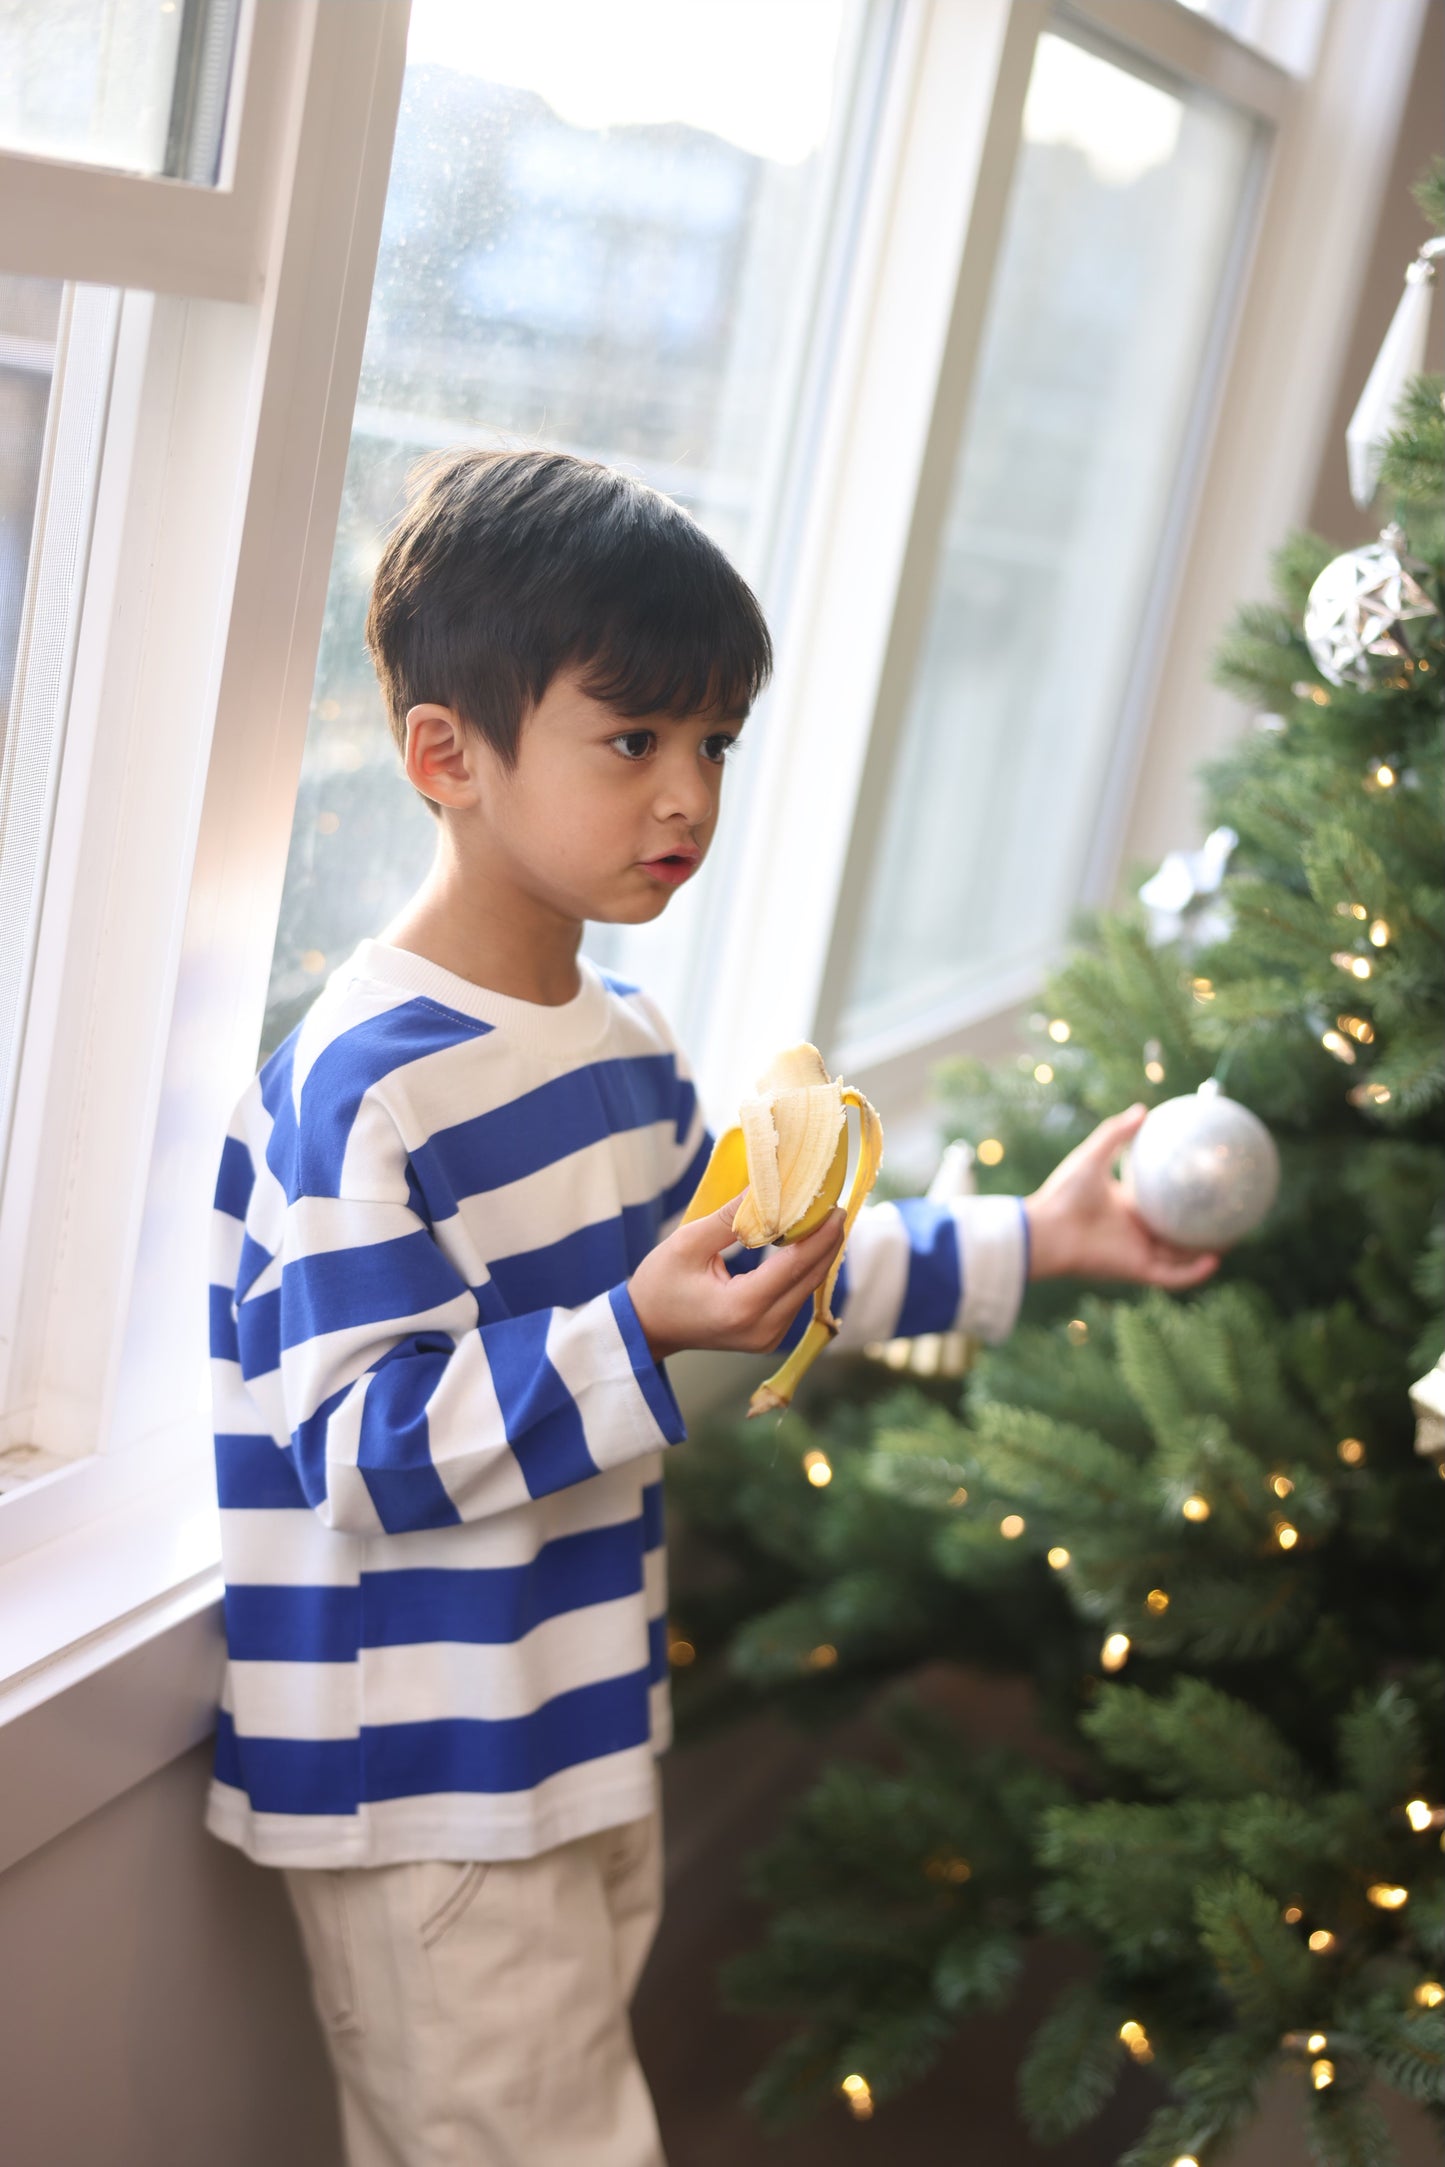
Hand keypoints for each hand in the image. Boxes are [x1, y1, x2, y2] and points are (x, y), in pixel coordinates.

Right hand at [628, 1193, 846, 1363]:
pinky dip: (804, 1269)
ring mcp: (769, 1337)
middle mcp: (763, 1328)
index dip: (820, 1234)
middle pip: (810, 1278)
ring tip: (822, 1218)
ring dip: (818, 1254)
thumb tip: (768, 1185)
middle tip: (833, 1205)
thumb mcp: (688, 1243)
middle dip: (826, 1241)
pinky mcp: (769, 1336)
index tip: (834, 1205)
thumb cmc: (660, 1285)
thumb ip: (731, 1217)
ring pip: (808, 1288)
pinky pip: (797, 1297)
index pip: (796, 1265)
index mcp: (742, 1307)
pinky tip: (806, 1243)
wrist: (647, 1328)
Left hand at [1023, 1104, 1219, 1290]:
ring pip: (1180, 1257)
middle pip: (1176, 1231)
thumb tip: (1143, 1108)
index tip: (1204, 1181)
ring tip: (1233, 1239)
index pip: (1160, 1203)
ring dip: (1205, 1251)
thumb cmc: (1063, 1193)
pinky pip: (1172, 1276)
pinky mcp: (1136, 1270)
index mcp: (1125, 1206)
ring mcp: (1138, 1252)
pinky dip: (1193, 1272)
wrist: (1045, 1231)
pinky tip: (1214, 1261)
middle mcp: (1135, 1231)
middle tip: (1229, 1210)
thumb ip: (1115, 1134)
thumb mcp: (1092, 1156)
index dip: (1182, 1195)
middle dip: (1202, 1225)